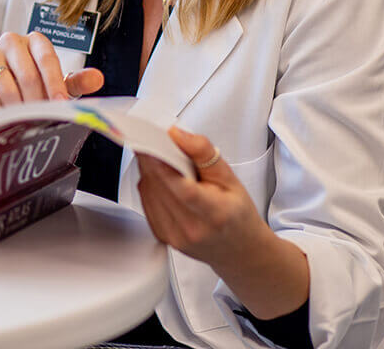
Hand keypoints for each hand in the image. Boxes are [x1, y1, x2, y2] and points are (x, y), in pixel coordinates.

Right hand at [0, 31, 103, 117]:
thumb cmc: (24, 86)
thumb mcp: (52, 84)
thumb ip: (75, 82)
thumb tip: (98, 79)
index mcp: (34, 41)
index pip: (47, 58)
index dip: (55, 83)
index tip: (61, 105)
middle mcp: (10, 42)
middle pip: (27, 73)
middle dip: (36, 100)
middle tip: (40, 119)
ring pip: (4, 83)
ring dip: (15, 107)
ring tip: (21, 121)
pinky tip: (0, 119)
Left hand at [136, 127, 310, 318]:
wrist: (238, 249)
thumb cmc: (236, 213)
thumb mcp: (230, 178)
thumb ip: (203, 153)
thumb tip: (176, 134)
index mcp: (214, 214)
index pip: (182, 189)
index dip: (163, 164)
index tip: (151, 143)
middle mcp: (190, 229)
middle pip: (160, 186)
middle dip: (152, 158)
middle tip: (155, 139)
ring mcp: (173, 236)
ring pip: (148, 190)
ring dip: (150, 170)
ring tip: (166, 162)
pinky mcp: (161, 235)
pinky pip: (145, 201)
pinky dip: (150, 184)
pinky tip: (163, 180)